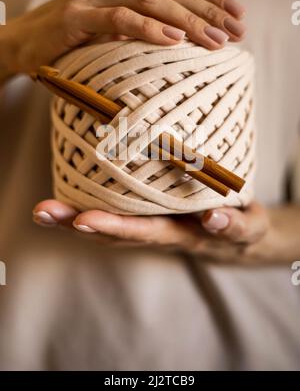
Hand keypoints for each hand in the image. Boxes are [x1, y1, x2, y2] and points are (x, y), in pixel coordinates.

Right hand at [2, 0, 244, 76]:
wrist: (20, 44)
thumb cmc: (70, 42)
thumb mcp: (112, 32)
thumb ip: (141, 29)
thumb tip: (183, 44)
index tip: (237, 15)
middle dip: (209, 10)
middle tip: (236, 31)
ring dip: (188, 20)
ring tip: (215, 40)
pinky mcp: (77, 15)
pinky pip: (120, 18)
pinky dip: (150, 27)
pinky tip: (174, 39)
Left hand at [32, 200, 269, 262]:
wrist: (237, 236)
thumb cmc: (241, 226)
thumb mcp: (248, 227)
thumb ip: (233, 225)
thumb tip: (213, 218)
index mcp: (180, 234)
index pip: (145, 231)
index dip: (115, 226)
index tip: (84, 220)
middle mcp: (158, 232)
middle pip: (114, 232)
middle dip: (77, 223)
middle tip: (45, 212)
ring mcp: (151, 225)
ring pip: (110, 226)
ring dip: (73, 219)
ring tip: (43, 210)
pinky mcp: (149, 214)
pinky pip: (116, 216)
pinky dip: (88, 208)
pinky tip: (65, 198)